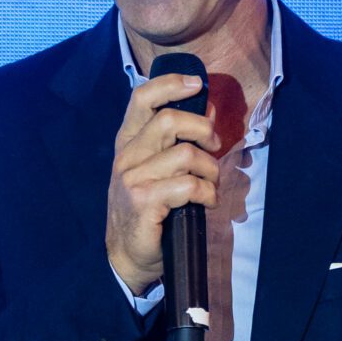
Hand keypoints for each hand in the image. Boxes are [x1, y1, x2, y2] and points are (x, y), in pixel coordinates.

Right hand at [105, 73, 220, 293]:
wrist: (127, 256)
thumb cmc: (148, 211)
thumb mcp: (157, 170)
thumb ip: (176, 141)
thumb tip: (209, 111)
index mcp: (128, 142)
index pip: (143, 98)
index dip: (171, 84)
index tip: (197, 84)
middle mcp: (127, 156)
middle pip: (170, 121)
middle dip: (203, 131)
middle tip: (214, 148)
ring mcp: (133, 179)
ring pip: (186, 155)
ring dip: (210, 171)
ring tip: (210, 186)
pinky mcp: (144, 201)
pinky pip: (189, 186)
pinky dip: (208, 193)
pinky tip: (206, 203)